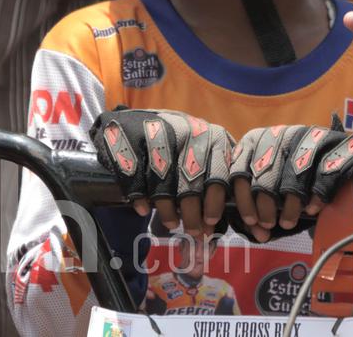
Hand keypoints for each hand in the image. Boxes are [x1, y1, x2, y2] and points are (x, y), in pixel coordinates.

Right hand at [90, 107, 234, 236]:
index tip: (210, 224)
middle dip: (193, 214)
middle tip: (193, 232)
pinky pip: (137, 178)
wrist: (142, 120)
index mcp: (214, 137)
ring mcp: (161, 135)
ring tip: (172, 224)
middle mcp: (189, 134)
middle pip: (192, 183)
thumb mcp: (206, 152)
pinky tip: (144, 210)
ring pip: (165, 184)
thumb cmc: (182, 145)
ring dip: (168, 210)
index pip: (219, 175)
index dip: (215, 203)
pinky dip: (140, 197)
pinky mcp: (132, 140)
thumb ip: (217, 177)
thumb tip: (220, 222)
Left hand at [229, 122, 352, 241]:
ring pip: (292, 182)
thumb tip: (258, 232)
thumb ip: (257, 202)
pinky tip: (312, 209)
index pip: (239, 174)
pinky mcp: (332, 146)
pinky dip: (315, 199)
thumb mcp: (268, 177)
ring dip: (289, 209)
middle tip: (270, 224)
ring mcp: (305, 138)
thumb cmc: (293, 169)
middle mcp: (278, 134)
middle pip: (264, 180)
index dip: (244, 202)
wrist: (335, 148)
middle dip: (265, 209)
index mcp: (255, 139)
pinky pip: (319, 180)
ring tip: (288, 222)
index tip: (252, 222)